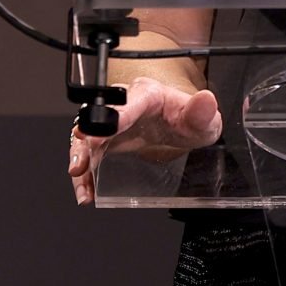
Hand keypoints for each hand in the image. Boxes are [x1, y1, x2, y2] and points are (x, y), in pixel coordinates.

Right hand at [68, 77, 222, 204]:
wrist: (180, 124)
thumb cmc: (188, 119)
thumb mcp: (204, 119)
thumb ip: (203, 112)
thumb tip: (205, 100)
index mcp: (150, 94)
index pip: (133, 101)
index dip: (119, 115)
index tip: (108, 127)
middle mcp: (125, 104)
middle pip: (101, 117)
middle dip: (89, 137)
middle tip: (82, 158)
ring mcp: (113, 123)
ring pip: (88, 137)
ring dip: (81, 159)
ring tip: (80, 181)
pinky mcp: (106, 140)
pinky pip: (89, 155)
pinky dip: (85, 174)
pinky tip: (85, 191)